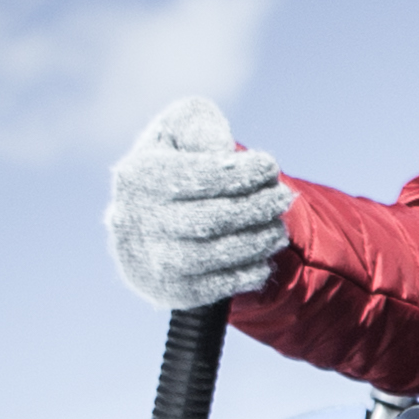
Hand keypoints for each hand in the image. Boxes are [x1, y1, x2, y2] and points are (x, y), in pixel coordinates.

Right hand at [106, 96, 288, 308]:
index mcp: (138, 176)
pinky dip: (245, 274)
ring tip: (277, 230)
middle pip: (211, 219)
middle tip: (283, 198)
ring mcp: (150, 259)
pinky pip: (213, 288)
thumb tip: (220, 149)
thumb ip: (200, 128)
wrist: (147, 222)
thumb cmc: (176, 165)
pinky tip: (263, 260)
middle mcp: (135, 220)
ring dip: (256, 242)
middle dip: (257, 208)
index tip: (270, 167)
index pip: (198, 177)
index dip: (241, 173)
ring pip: (213, 255)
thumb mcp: (180, 131)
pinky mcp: (168, 290)